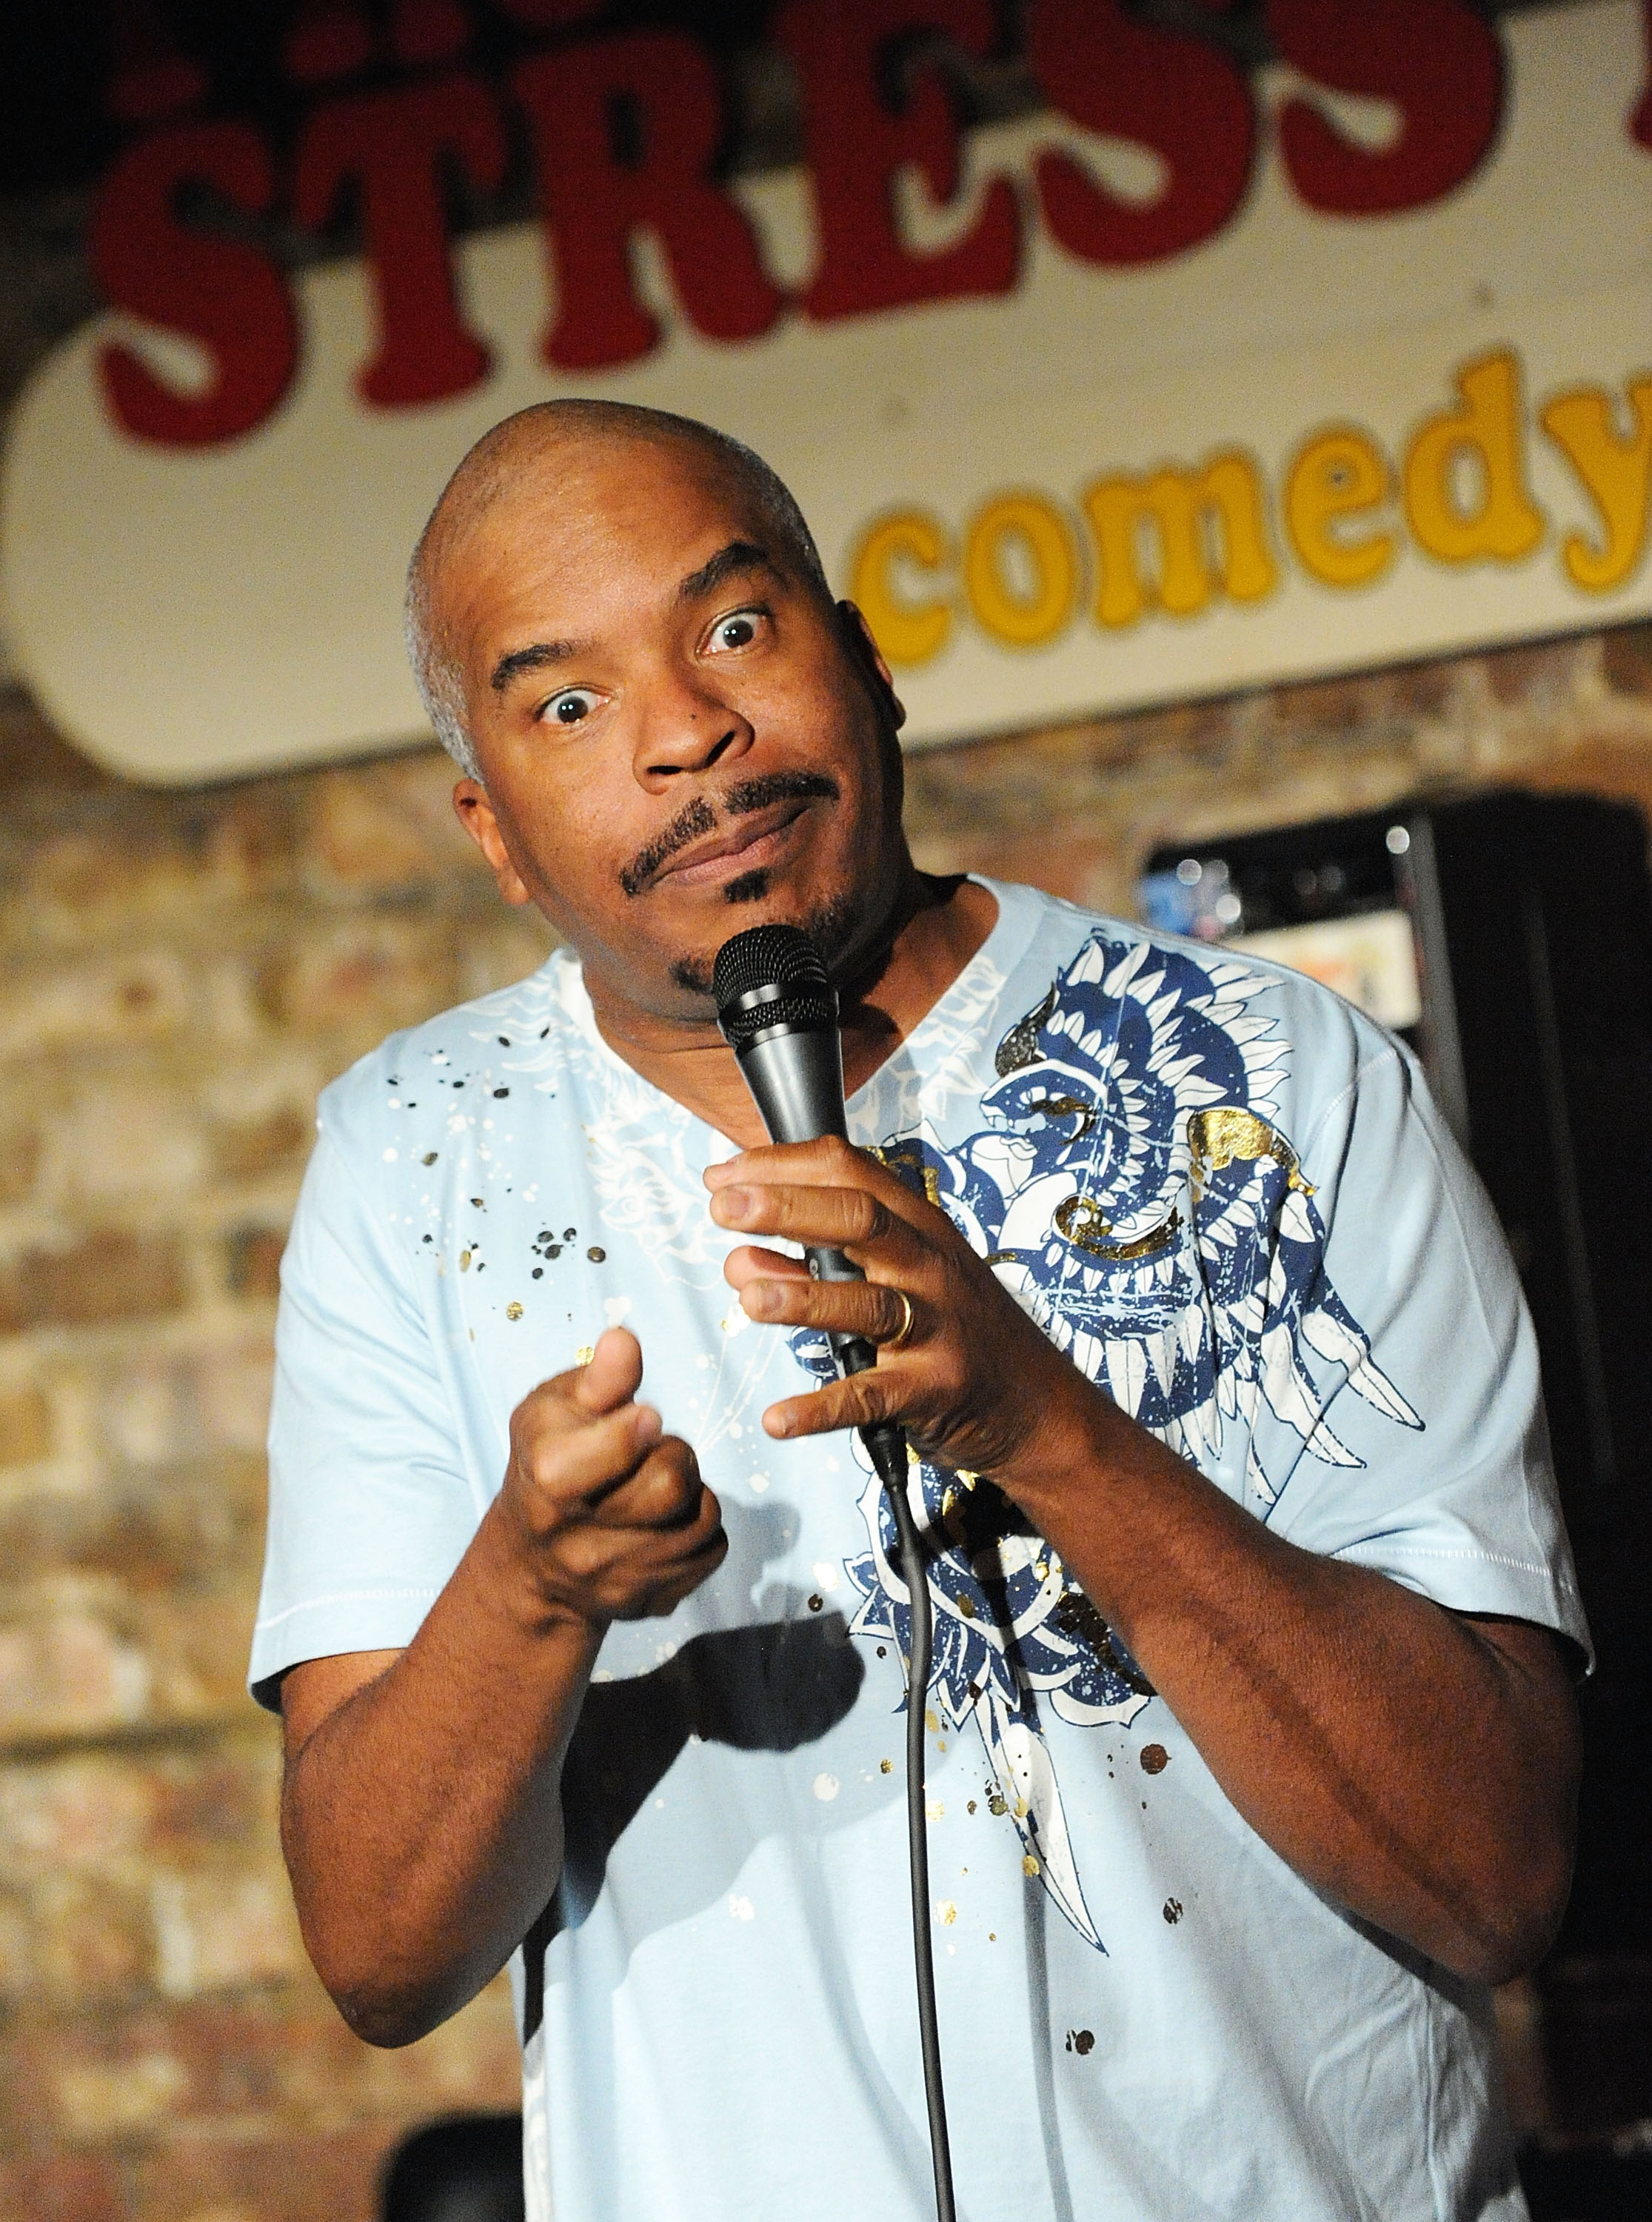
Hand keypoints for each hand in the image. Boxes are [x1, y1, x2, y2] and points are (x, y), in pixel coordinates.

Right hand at [496, 1328, 725, 1628]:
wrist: (533, 1563)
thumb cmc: (546, 1461)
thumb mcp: (552, 1411)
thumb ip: (598, 1378)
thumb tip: (624, 1340)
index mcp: (550, 1480)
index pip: (625, 1445)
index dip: (641, 1424)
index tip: (644, 1416)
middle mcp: (580, 1541)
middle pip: (672, 1482)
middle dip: (673, 1454)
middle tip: (651, 1450)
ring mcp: (618, 1581)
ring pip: (701, 1520)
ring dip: (692, 1492)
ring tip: (656, 1484)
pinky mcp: (651, 1603)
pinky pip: (713, 1552)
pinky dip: (701, 1529)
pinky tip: (668, 1520)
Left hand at [706, 1136, 1095, 1490]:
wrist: (1033, 1404)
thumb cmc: (952, 1330)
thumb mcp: (894, 1281)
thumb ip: (812, 1266)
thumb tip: (740, 1261)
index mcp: (917, 1226)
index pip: (850, 1171)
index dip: (781, 1166)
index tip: (723, 1175)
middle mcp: (929, 1266)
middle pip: (861, 1220)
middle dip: (788, 1207)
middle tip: (724, 1208)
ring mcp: (937, 1328)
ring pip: (869, 1303)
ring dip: (804, 1297)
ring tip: (748, 1297)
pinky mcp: (934, 1390)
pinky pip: (872, 1396)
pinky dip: (822, 1408)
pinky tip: (779, 1418)